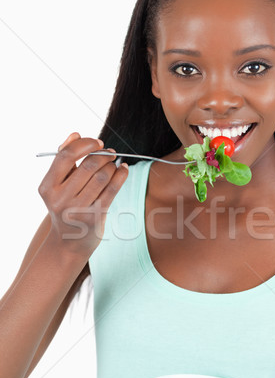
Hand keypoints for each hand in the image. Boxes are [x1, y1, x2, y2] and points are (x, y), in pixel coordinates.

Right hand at [38, 132, 128, 257]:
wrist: (68, 242)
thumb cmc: (65, 206)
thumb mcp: (57, 185)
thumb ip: (64, 158)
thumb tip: (75, 134)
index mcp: (48, 187)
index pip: (66, 156)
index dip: (84, 144)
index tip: (97, 143)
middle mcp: (60, 198)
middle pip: (88, 165)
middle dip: (103, 155)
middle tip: (110, 153)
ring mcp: (78, 209)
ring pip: (102, 176)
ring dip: (112, 165)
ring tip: (114, 164)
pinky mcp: (95, 217)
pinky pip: (112, 190)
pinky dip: (121, 175)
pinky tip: (123, 169)